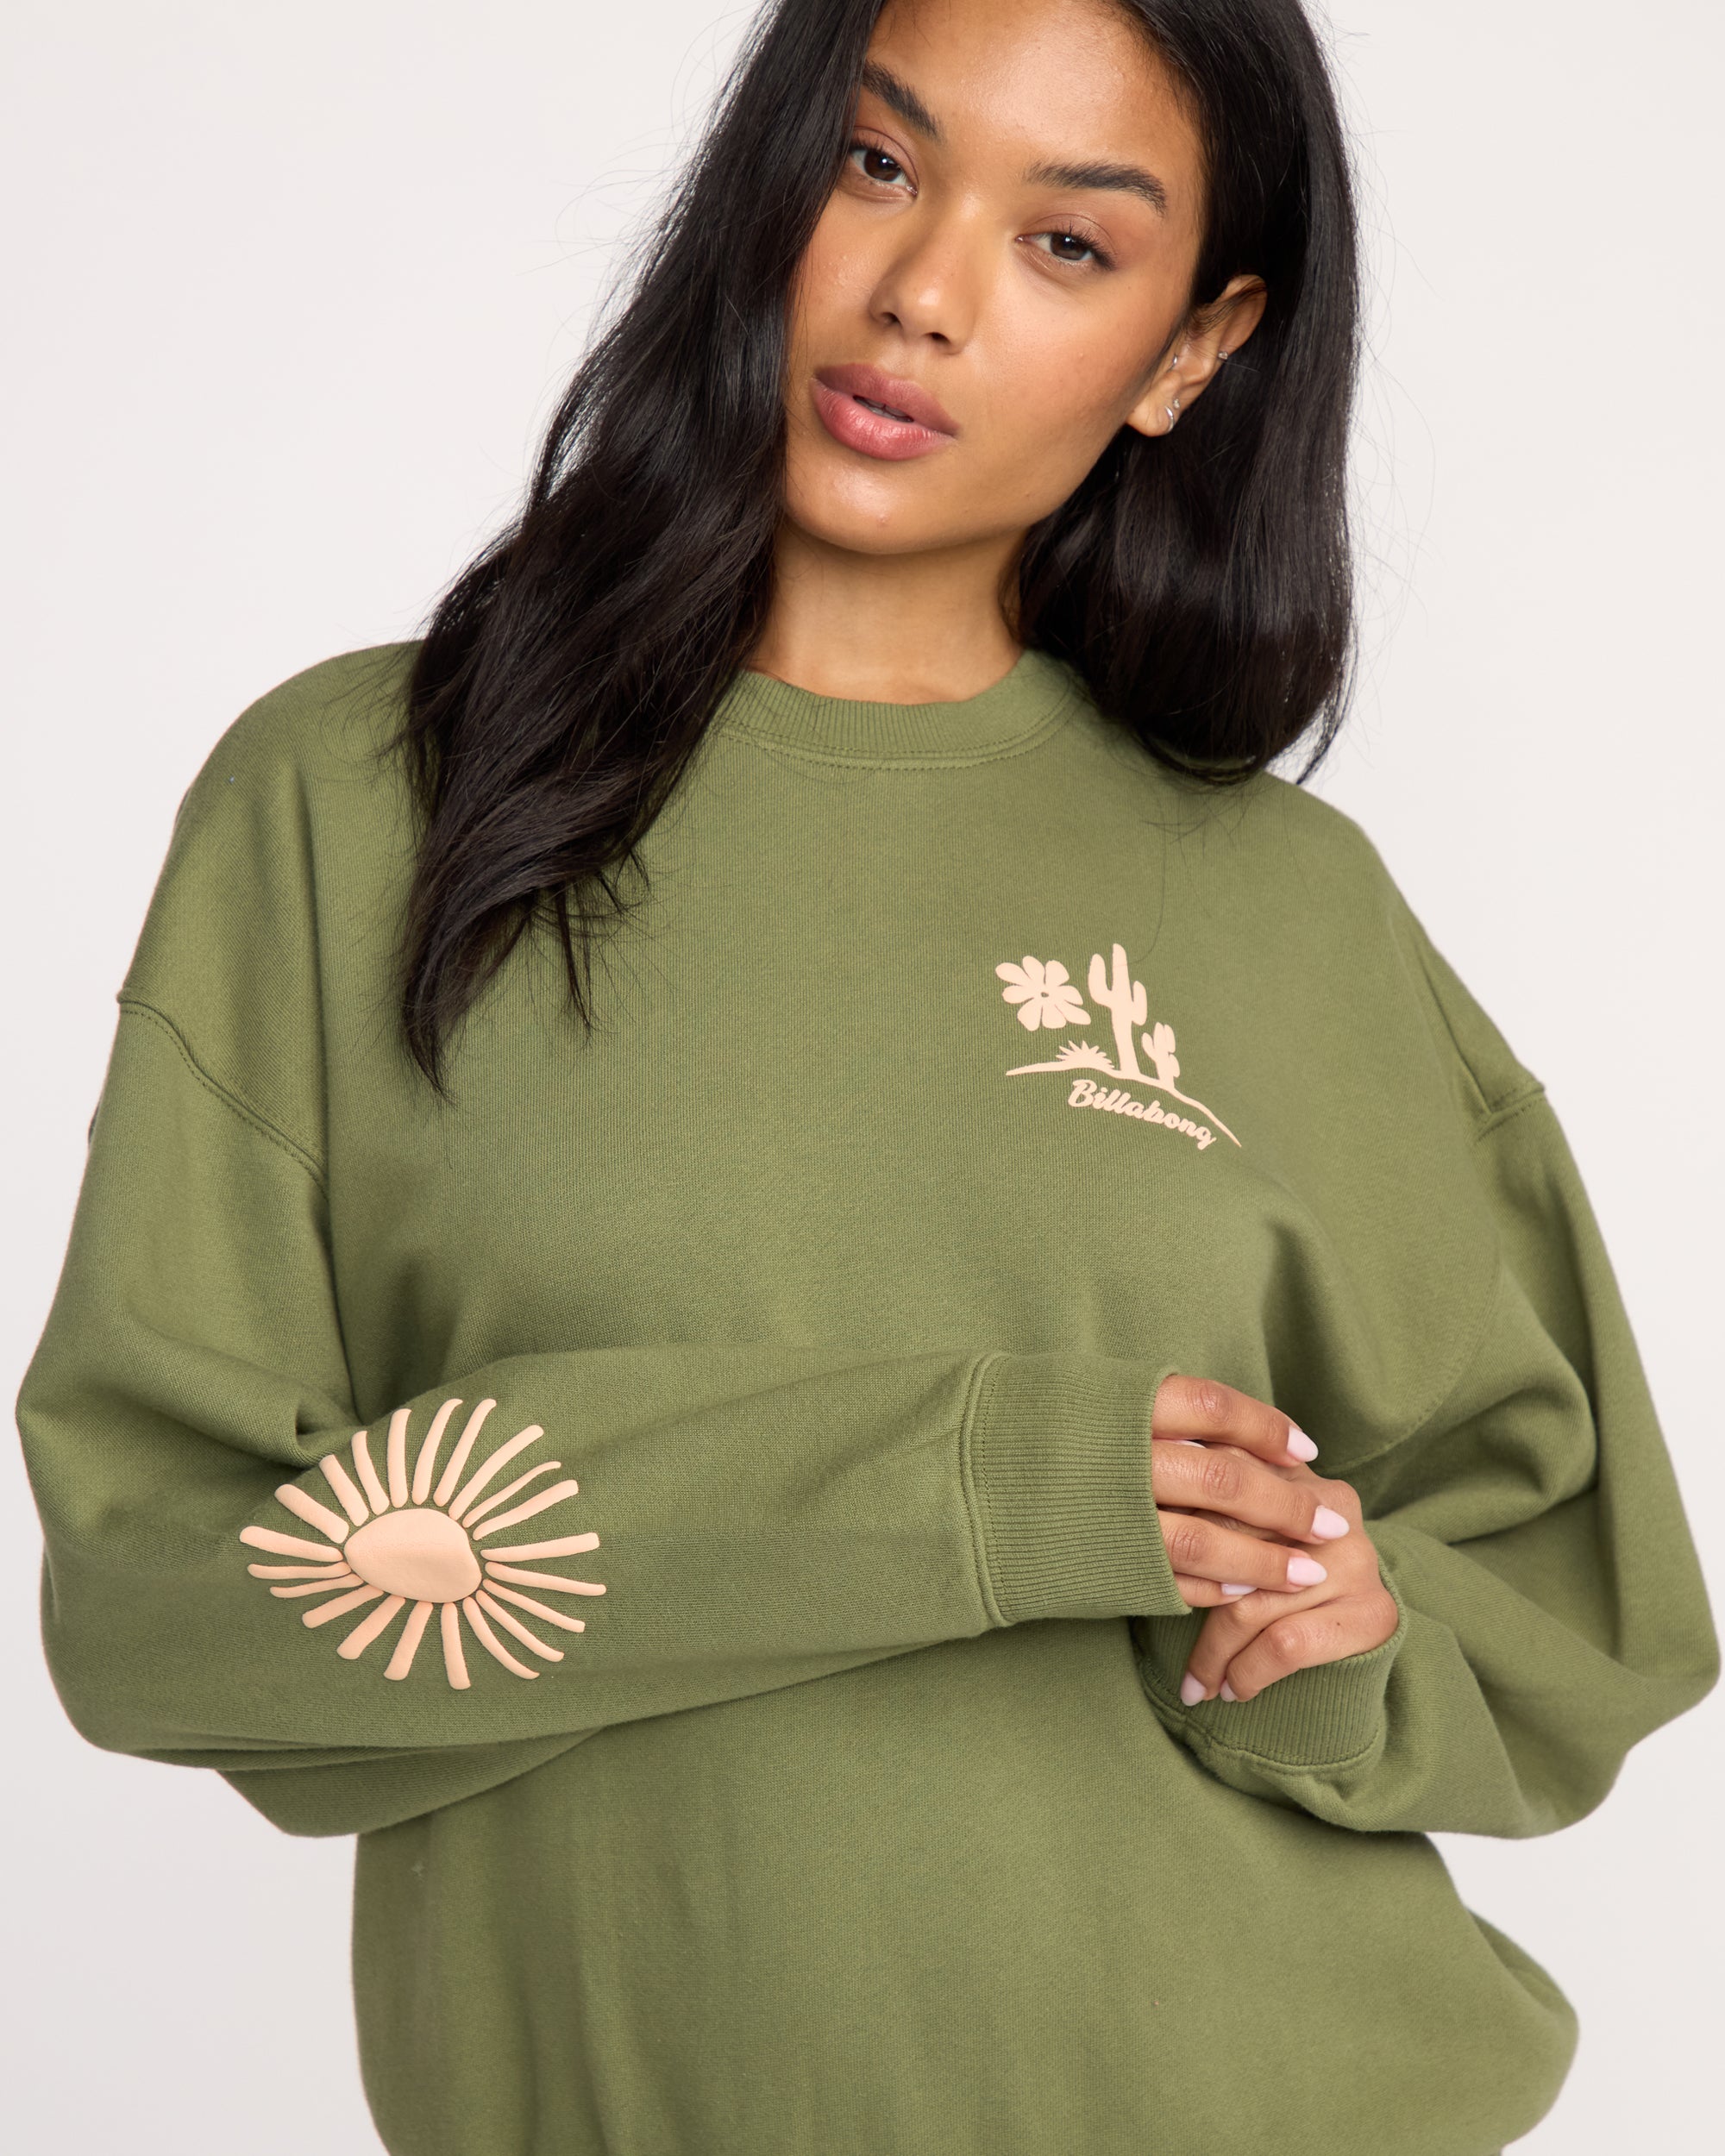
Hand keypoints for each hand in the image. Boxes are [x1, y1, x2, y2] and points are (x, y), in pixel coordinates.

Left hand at [1150, 1375, 1396, 1704]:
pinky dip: (1247, 1672)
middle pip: (1230, 1546)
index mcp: (1291, 1471)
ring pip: (1252, 1603)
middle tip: (1150, 1630)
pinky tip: (1232, 1689)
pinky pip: (1286, 1643)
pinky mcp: (1373, 1612)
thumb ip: (1204, 1502)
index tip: (1134, 1565)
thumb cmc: (1273, 1574)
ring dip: (1213, 1654)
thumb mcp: (1240, 1527)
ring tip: (1196, 1681)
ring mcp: (1358, 1558)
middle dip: (1188, 1598)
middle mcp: (1333, 1506)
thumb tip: (1124, 1487)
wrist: (1359, 1633)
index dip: (1172, 1529)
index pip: (1215, 1489)